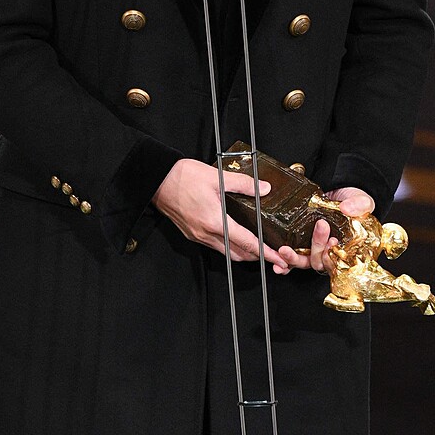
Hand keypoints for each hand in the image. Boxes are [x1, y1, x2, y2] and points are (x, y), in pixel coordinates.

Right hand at [153, 158, 294, 271]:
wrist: (156, 179)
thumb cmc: (182, 177)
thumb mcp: (217, 176)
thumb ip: (243, 184)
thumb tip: (264, 189)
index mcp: (215, 221)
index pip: (247, 243)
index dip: (266, 252)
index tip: (278, 258)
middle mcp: (206, 233)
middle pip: (237, 254)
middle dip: (257, 256)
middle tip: (272, 254)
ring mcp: (198, 235)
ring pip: (226, 252)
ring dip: (242, 253)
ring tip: (257, 248)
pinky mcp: (191, 233)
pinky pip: (214, 246)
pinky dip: (228, 246)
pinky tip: (234, 237)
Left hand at [272, 185, 375, 274]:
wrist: (337, 190)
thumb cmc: (351, 200)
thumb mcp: (361, 200)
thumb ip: (360, 205)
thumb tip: (348, 209)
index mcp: (343, 247)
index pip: (337, 259)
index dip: (333, 254)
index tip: (333, 241)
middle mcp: (326, 250)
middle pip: (318, 261)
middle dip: (316, 248)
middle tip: (319, 228)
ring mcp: (311, 248)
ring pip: (302, 262)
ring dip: (293, 259)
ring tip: (285, 250)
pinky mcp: (297, 243)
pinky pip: (289, 258)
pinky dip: (282, 262)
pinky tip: (277, 259)